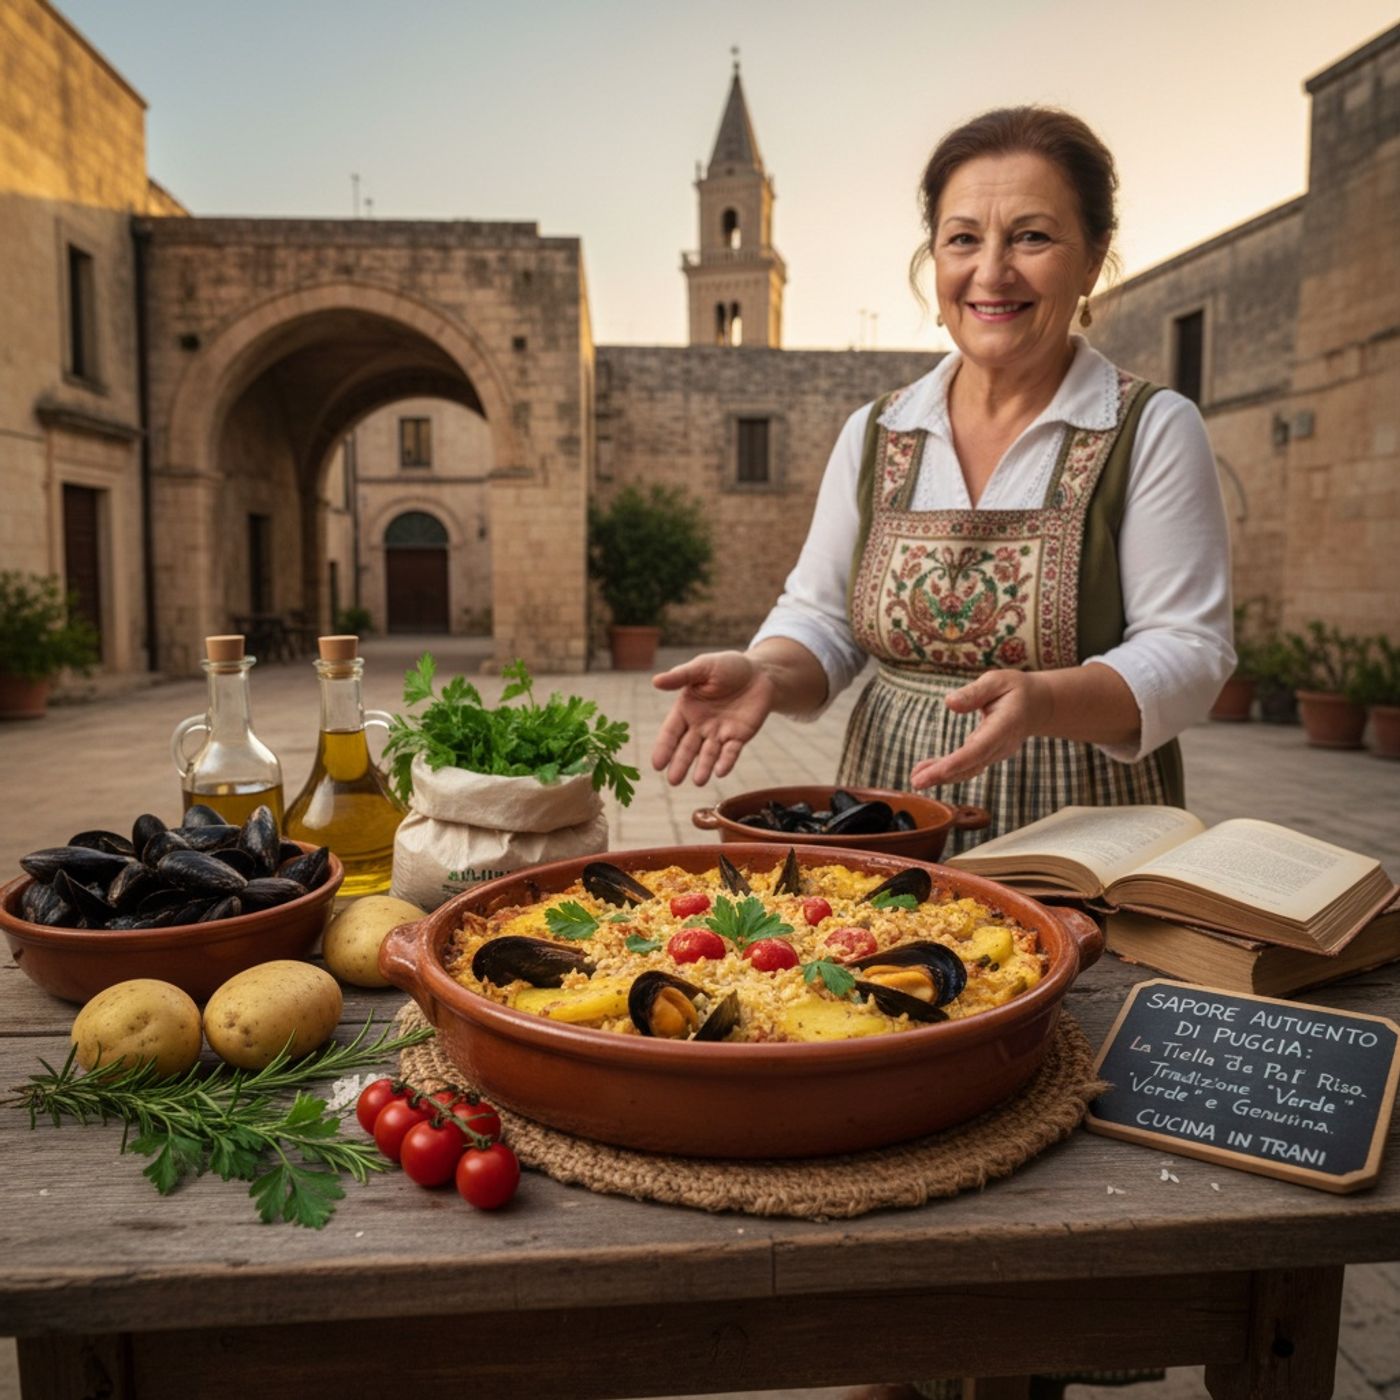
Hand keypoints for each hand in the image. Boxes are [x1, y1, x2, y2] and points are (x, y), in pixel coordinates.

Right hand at [651, 651, 776, 785]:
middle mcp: (700, 725)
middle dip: (680, 764)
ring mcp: (719, 733)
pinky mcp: (739, 737)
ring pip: (709, 754)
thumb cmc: (727, 666)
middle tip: (673, 781)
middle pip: (687, 748)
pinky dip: (726, 761)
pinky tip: (721, 772)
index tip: (657, 764)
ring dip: (704, 767)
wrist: (759, 672)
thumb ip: (681, 676)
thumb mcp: (703, 666)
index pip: (671, 732)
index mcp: (686, 709)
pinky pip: (731, 752)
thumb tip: (656, 681)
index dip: (664, 747)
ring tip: (699, 781)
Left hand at [908, 670, 1051, 788]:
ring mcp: (995, 753)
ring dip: (941, 776)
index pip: (980, 747)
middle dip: (944, 775)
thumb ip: (975, 692)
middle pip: (971, 764)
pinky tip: (925, 772)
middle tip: (917, 781)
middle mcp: (1001, 745)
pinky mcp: (987, 755)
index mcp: (1006, 725)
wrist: (1037, 706)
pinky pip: (967, 766)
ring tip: (916, 779)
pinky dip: (946, 771)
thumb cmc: (1015, 690)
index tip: (939, 771)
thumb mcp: (997, 681)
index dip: (959, 761)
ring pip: (968, 769)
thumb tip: (950, 703)